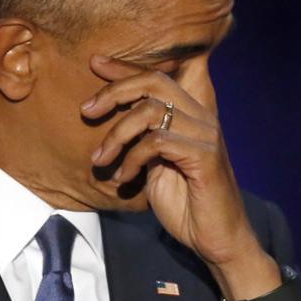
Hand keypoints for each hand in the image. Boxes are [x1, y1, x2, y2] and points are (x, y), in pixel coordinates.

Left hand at [80, 55, 274, 296]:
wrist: (215, 239)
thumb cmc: (184, 203)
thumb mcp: (154, 164)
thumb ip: (142, 138)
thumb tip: (114, 118)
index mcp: (190, 115)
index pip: (158, 77)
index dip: (125, 67)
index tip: (94, 62)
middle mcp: (201, 117)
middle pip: (154, 81)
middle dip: (114, 90)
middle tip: (86, 111)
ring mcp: (205, 135)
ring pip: (150, 111)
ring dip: (116, 135)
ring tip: (99, 160)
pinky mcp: (204, 156)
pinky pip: (157, 142)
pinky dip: (132, 159)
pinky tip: (123, 178)